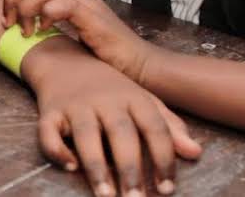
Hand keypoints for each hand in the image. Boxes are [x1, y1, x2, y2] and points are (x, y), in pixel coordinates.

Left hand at [3, 0, 159, 84]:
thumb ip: (58, 19)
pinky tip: (43, 31)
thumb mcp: (78, 30)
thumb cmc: (108, 53)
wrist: (140, 66)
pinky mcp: (93, 19)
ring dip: (26, 8)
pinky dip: (46, 14)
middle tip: (9, 20)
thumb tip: (30, 19)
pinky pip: (62, 4)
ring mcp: (88, 5)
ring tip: (26, 31)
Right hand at [31, 58, 201, 196]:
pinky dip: (57, 150)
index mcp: (133, 97)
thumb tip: (195, 154)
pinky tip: (70, 166)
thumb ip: (169, 127)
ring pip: (86, 135)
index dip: (163, 159)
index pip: (154, 128)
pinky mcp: (50, 111)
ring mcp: (76, 104)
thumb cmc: (110, 88)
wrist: (65, 61)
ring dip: (96, 166)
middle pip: (121, 133)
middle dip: (129, 168)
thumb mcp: (143, 100)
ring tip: (106, 195)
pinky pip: (49, 131)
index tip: (166, 188)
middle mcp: (105, 99)